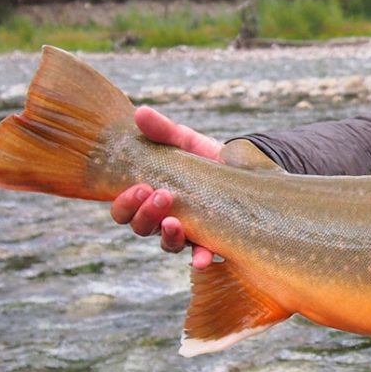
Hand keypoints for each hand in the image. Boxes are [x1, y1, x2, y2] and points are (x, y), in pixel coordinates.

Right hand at [110, 106, 223, 268]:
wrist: (246, 169)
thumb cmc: (206, 158)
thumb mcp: (186, 141)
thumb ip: (163, 130)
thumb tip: (140, 113)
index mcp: (150, 196)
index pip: (124, 209)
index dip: (126, 203)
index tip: (140, 187)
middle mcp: (164, 218)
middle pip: (141, 227)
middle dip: (146, 214)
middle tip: (161, 195)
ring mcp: (188, 233)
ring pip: (167, 244)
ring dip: (168, 235)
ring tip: (175, 222)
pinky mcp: (213, 241)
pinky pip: (202, 256)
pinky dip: (200, 258)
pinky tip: (203, 258)